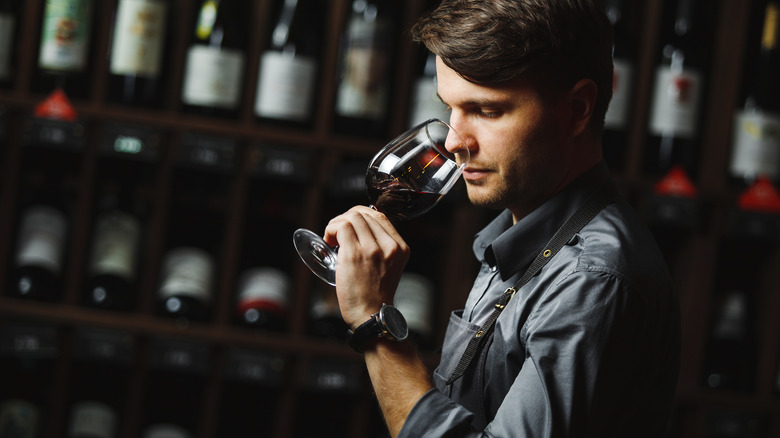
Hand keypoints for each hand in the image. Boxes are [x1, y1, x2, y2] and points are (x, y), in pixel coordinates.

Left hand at [323, 206, 409, 327]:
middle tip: (337, 232)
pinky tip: (328, 240)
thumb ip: (382, 248)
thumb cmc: (374, 294)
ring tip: (332, 237)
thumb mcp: (389, 267)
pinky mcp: (355, 254)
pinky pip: (341, 227)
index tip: (350, 224)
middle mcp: (390, 246)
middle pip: (364, 214)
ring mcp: (372, 249)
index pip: (379, 216)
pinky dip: (331, 229)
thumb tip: (361, 230)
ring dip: (336, 223)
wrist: (370, 315)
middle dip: (346, 217)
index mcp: (400, 248)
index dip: (360, 215)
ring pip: (352, 217)